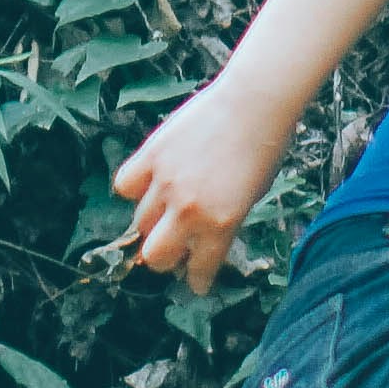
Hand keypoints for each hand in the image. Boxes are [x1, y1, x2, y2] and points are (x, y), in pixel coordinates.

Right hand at [111, 71, 305, 297]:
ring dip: (152, 222)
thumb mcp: (251, 198)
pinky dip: (133, 189)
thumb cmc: (263, 150)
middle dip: (164, 259)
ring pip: (141, 220)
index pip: (199, 269)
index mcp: (221, 224)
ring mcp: (167, 182)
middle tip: (172, 249)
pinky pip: (126, 185)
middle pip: (156, 255)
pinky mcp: (152, 155)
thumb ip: (222, 222)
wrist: (255, 104)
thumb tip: (198, 238)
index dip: (198, 280)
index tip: (197, 283)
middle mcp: (190, 209)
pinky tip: (147, 185)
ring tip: (166, 209)